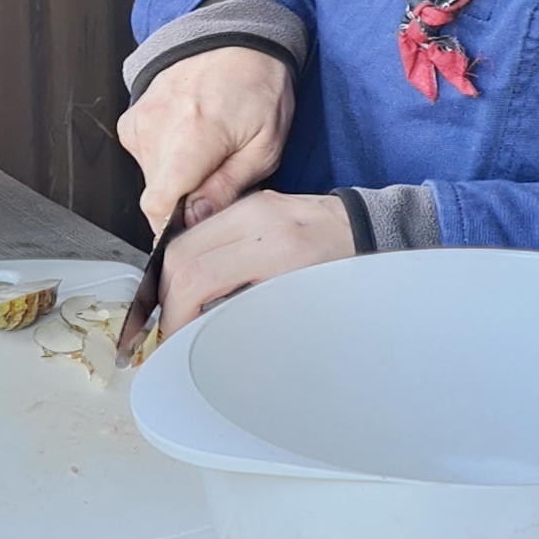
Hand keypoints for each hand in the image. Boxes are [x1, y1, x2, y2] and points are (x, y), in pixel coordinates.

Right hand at [117, 44, 296, 235]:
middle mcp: (157, 128)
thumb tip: (197, 221)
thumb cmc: (257, 87)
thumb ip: (228, 188)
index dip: (174, 226)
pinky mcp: (132, 121)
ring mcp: (140, 122)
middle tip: (217, 176)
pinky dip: (166, 159)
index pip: (158, 206)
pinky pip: (144, 159)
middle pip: (157, 196)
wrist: (235, 41)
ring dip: (177, 178)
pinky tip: (189, 140)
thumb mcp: (265, 147)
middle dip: (186, 199)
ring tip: (206, 151)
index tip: (194, 223)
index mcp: (192, 136)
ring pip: (151, 179)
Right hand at [160, 190, 352, 333]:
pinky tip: (202, 283)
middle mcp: (258, 217)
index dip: (173, 313)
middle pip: (179, 253)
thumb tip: (206, 333)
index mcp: (276, 247)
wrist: (372, 228)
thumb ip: (251, 314)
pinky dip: (193, 260)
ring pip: (186, 239)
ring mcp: (252, 203)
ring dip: (175, 277)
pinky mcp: (250, 201)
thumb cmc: (351, 270)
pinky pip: (205, 231)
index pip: (195, 277)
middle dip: (165, 296)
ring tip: (184, 308)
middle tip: (171, 325)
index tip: (172, 336)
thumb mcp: (305, 303)